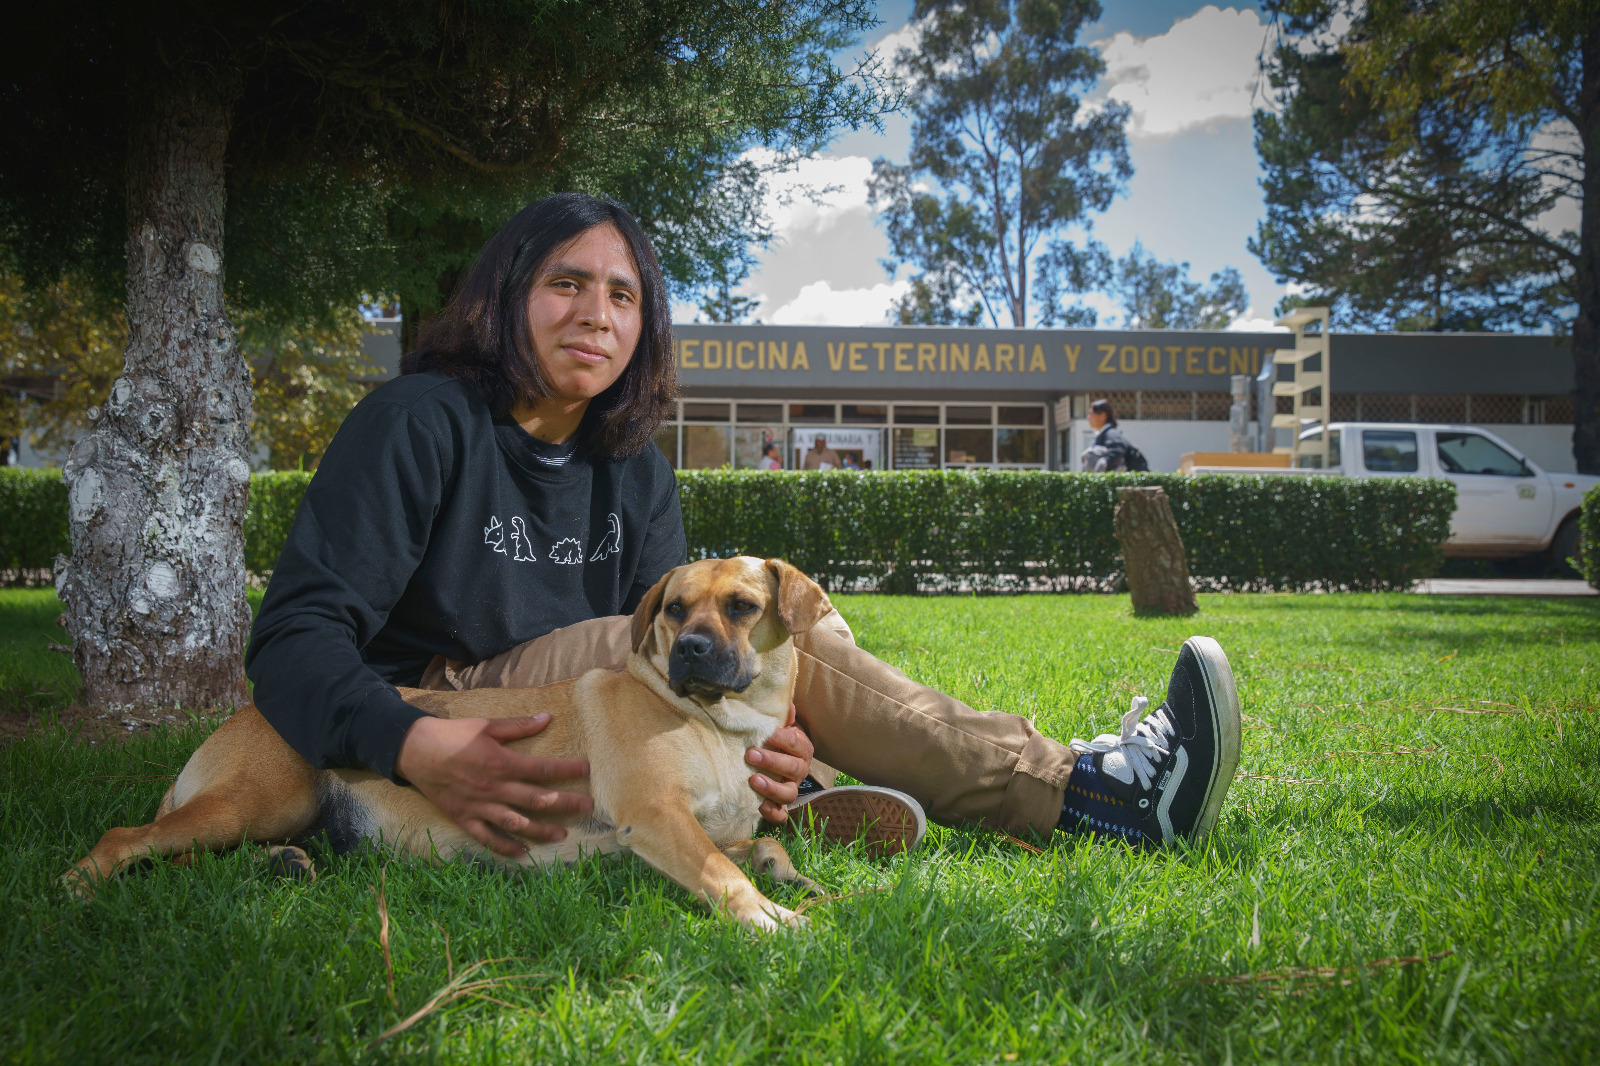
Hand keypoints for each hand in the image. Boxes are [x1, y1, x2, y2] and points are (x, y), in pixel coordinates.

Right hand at [394, 714, 592, 857]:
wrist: (415, 750)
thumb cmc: (453, 735)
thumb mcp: (487, 725)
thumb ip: (518, 726)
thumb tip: (547, 718)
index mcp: (502, 763)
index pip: (543, 769)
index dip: (567, 770)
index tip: (586, 770)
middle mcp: (494, 788)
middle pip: (538, 799)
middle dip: (566, 803)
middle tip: (587, 807)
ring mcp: (479, 806)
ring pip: (517, 823)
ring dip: (541, 831)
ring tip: (562, 835)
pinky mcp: (464, 817)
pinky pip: (487, 838)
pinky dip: (505, 847)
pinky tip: (522, 853)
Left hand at [745, 703, 813, 824]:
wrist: (776, 759)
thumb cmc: (774, 739)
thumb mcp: (779, 725)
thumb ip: (781, 716)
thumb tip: (786, 703)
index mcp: (802, 748)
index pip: (795, 742)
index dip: (780, 738)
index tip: (764, 734)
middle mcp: (800, 770)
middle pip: (793, 768)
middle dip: (772, 761)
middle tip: (750, 754)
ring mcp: (791, 788)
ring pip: (789, 793)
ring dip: (772, 787)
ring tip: (753, 780)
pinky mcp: (781, 805)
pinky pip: (782, 815)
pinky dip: (774, 813)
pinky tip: (761, 807)